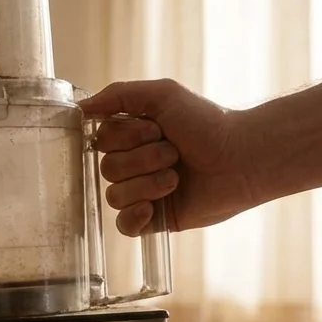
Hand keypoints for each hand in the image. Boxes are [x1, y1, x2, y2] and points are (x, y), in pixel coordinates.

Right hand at [80, 78, 260, 234]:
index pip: (100, 140)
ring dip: (148, 185)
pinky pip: (123, 226)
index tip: (155, 130)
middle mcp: (133, 163)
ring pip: (115, 197)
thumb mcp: (162, 94)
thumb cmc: (207, 123)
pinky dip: (134, 217)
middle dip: (142, 161)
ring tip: (177, 178)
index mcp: (131, 136)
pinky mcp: (154, 219)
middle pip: (106, 169)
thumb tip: (81, 107)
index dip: (125, 138)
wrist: (241, 158)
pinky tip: (153, 208)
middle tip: (174, 154)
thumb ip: (119, 95)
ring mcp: (142, 192)